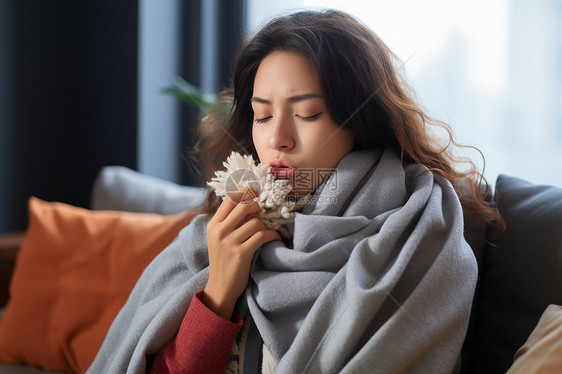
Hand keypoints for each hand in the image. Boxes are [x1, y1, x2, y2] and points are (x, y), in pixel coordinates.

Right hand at [203, 190, 280, 319]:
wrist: (220, 287)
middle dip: (259, 205)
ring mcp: (229, 242)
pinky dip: (272, 235)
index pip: (230, 199)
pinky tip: (275, 237)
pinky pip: (262, 235)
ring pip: (255, 222)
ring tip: (270, 229)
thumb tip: (248, 201)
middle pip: (244, 205)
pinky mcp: (241, 253)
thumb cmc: (224, 261)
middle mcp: (219, 231)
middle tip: (267, 209)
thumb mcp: (219, 238)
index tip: (257, 190)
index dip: (246, 191)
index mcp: (213, 224)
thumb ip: (228, 221)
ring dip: (267, 225)